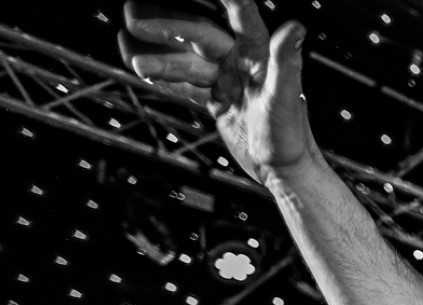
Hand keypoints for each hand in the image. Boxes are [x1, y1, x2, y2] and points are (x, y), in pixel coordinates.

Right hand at [118, 0, 319, 188]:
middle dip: (166, 23)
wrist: (285, 171)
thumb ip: (287, 61)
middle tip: (130, 15)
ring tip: (126, 47)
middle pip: (199, 34)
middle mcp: (242, 63)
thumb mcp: (286, 97)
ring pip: (186, 59)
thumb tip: (296, 27)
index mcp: (259, 55)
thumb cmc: (291, 136)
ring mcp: (229, 82)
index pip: (238, 13)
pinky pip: (186, 83)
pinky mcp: (219, 101)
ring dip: (157, 52)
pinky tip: (138, 66)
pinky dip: (163, 76)